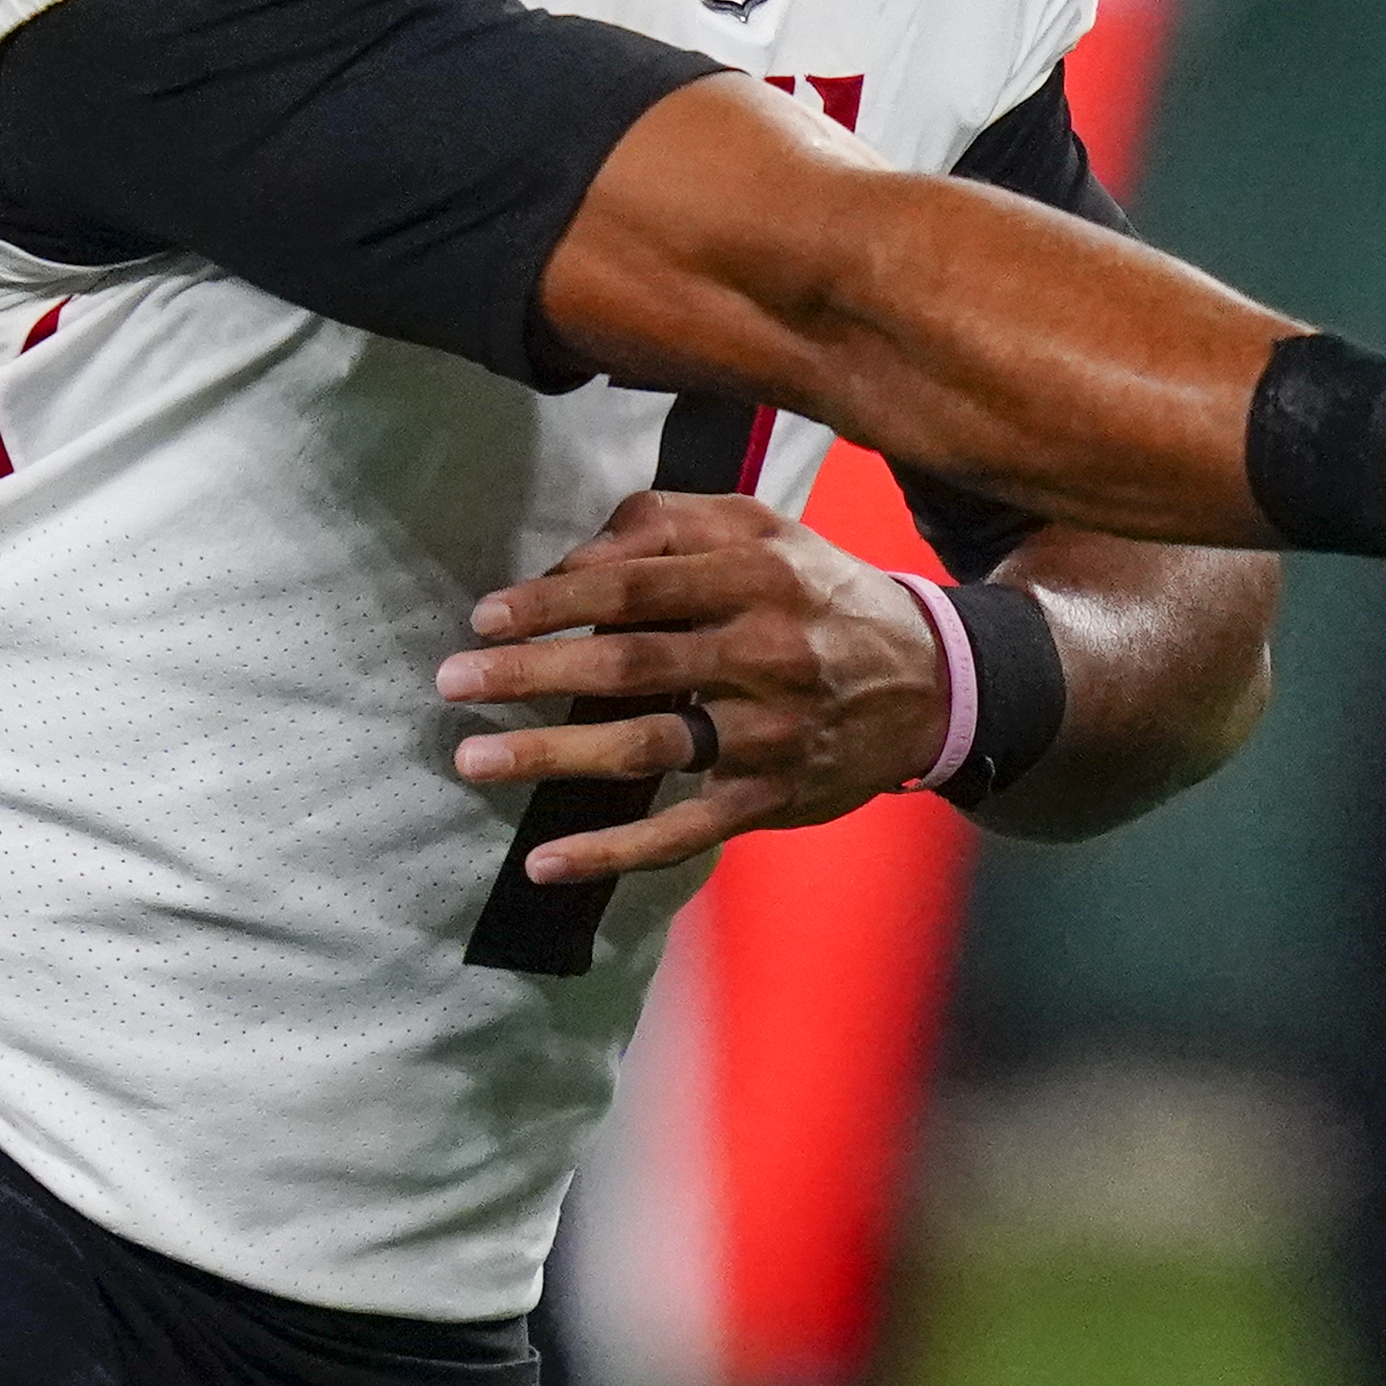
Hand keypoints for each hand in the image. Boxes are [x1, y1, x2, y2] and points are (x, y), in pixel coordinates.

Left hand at [434, 492, 946, 881]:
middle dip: (530, 675)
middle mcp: (766, 652)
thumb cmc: (821, 593)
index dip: (553, 602)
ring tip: (475, 760)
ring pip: (649, 747)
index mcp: (757, 576)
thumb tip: (573, 560)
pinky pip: (684, 830)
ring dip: (553, 758)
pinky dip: (614, 850)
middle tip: (452, 683)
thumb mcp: (764, 529)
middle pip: (630, 665)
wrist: (933, 679)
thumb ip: (667, 523)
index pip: (635, 585)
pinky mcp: (774, 797)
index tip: (483, 617)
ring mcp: (771, 732)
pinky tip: (548, 862)